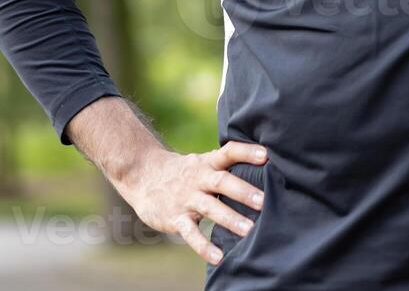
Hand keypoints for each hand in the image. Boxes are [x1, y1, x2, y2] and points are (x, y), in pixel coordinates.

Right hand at [115, 140, 268, 264]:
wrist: (142, 174)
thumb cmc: (183, 172)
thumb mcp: (202, 163)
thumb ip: (225, 168)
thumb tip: (264, 168)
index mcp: (207, 164)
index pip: (228, 152)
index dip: (246, 152)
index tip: (266, 155)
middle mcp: (198, 179)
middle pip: (221, 181)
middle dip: (243, 191)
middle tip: (264, 201)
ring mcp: (186, 198)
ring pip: (209, 207)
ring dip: (229, 218)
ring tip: (249, 231)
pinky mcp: (175, 218)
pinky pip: (190, 233)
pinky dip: (203, 246)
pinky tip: (218, 257)